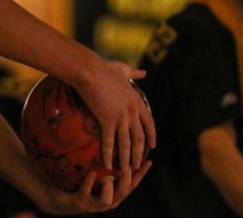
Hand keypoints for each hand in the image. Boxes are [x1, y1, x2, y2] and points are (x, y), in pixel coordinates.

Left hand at [38, 159, 151, 214]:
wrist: (58, 198)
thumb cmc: (79, 182)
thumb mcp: (96, 172)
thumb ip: (108, 162)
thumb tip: (116, 137)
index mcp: (113, 194)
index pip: (131, 183)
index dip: (140, 173)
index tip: (149, 160)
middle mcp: (107, 201)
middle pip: (123, 191)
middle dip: (128, 179)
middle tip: (130, 164)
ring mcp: (93, 204)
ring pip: (108, 199)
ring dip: (111, 187)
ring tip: (112, 174)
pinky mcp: (80, 202)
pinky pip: (85, 193)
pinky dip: (89, 184)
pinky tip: (92, 173)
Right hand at [75, 60, 156, 177]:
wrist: (90, 71)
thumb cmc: (104, 68)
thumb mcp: (123, 69)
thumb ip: (135, 73)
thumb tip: (144, 72)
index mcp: (137, 101)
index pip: (149, 123)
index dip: (151, 136)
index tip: (152, 147)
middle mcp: (132, 112)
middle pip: (139, 138)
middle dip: (139, 154)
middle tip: (137, 166)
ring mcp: (121, 118)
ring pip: (126, 144)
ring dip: (126, 160)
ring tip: (125, 172)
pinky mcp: (107, 121)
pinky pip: (109, 142)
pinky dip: (108, 155)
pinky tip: (107, 165)